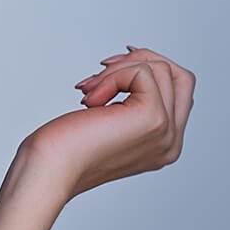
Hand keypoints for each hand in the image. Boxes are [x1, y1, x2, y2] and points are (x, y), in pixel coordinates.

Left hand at [22, 45, 195, 204]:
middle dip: (139, 61)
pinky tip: (90, 101)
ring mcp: (166, 131)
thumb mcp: (107, 121)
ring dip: (115, 71)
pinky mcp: (153, 117)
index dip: (151, 68)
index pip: (179, 91)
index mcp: (164, 145)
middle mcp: (172, 142)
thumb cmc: (64, 148)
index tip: (113, 65)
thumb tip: (136, 59)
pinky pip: (141, 72)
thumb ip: (130, 101)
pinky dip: (110, 77)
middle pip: (179, 76)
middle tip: (101, 70)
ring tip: (88, 93)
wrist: (49, 170)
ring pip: (158, 69)